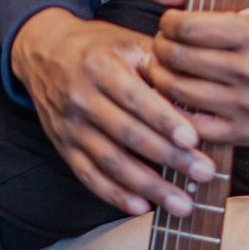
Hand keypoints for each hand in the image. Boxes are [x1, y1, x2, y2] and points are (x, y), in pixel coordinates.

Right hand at [12, 8, 217, 218]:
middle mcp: (82, 98)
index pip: (136, 98)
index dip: (164, 120)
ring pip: (111, 162)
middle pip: (128, 134)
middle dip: (169, 157)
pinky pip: (89, 176)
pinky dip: (115, 195)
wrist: (44, 52)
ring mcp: (70, 126)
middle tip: (204, 173)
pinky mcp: (64, 147)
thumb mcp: (126, 42)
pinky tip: (142, 207)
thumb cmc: (97, 47)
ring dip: (148, 186)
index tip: (192, 140)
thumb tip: (199, 94)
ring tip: (182, 203)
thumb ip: (161, 65)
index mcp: (100, 67)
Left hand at [139, 0, 248, 148]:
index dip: (168, 22)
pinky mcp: (246, 131)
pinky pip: (192, 124)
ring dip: (162, 77)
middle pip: (178, 58)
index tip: (170, 22)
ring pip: (179, 91)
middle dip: (162, 48)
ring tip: (167, 67)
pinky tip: (177, 95)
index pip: (187, 27)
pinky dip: (176, 109)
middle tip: (165, 45)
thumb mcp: (248, 1)